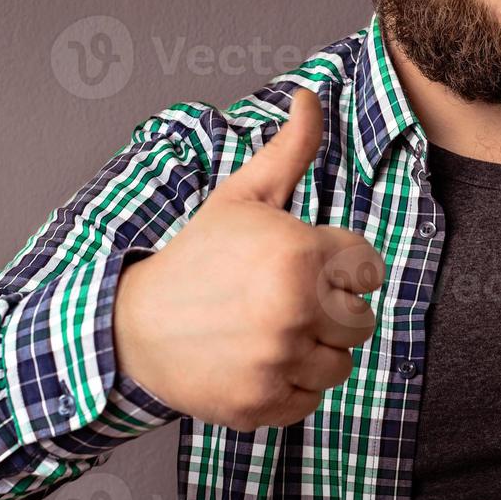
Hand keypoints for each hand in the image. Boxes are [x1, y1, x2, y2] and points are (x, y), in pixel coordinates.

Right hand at [113, 87, 384, 431]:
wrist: (133, 324)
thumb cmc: (198, 256)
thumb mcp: (244, 196)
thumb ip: (289, 148)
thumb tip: (309, 95)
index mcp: (299, 254)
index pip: (367, 269)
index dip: (337, 266)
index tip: (302, 266)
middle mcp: (294, 310)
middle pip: (361, 321)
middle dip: (330, 310)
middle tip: (282, 299)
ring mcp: (278, 361)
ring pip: (341, 364)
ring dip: (313, 350)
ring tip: (270, 330)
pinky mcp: (263, 405)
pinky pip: (312, 400)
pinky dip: (291, 385)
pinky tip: (257, 360)